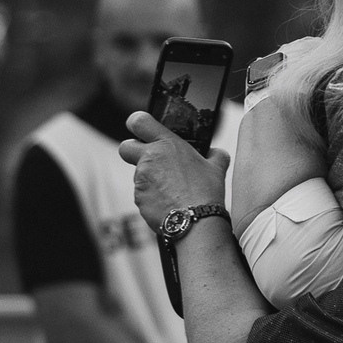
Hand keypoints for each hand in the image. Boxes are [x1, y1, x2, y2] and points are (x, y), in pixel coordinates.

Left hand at [121, 110, 229, 229]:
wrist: (195, 221)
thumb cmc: (206, 192)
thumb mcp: (217, 167)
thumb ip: (214, 154)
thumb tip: (215, 153)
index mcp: (167, 144)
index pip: (138, 121)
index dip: (138, 124)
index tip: (143, 130)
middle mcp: (149, 158)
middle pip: (125, 147)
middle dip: (133, 152)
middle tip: (151, 161)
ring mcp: (141, 179)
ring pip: (137, 174)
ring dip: (149, 179)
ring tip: (171, 190)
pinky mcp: (138, 198)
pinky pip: (142, 194)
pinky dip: (152, 197)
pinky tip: (169, 203)